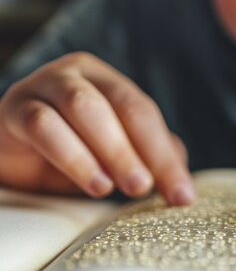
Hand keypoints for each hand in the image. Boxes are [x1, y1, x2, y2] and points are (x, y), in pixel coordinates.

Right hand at [0, 52, 193, 204]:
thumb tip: (182, 178)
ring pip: (84, 108)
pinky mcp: (15, 107)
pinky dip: (71, 155)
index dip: (166, 156)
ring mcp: (44, 84)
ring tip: (116, 189)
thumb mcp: (113, 156)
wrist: (10, 152)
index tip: (183, 196)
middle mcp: (79, 75)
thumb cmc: (70, 150)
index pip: (145, 114)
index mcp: (109, 82)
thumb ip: (148, 157)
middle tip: (147, 189)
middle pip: (122, 106)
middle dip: (140, 151)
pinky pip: (44, 125)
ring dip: (108, 150)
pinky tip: (93, 183)